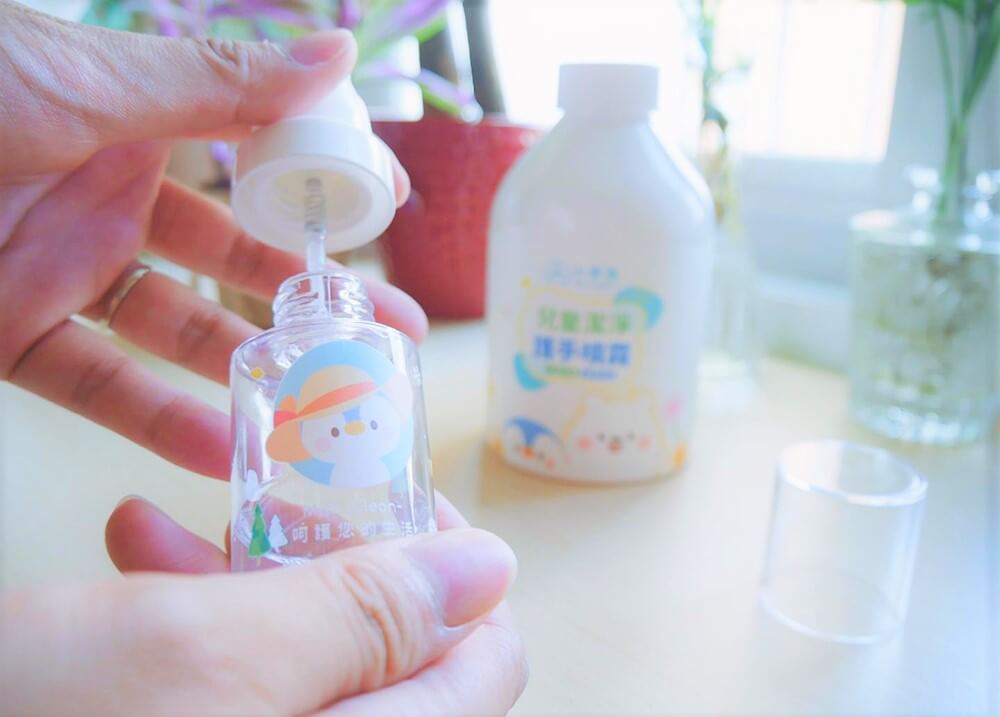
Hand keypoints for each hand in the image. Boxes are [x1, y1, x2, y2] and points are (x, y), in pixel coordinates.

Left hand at [0, 1, 424, 479]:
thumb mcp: (84, 83)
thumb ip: (212, 85)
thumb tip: (333, 58)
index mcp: (129, 118)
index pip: (248, 156)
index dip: (314, 189)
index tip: (380, 221)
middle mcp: (104, 194)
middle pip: (227, 257)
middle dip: (305, 299)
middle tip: (381, 338)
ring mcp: (59, 268)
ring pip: (173, 330)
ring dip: (243, 372)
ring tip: (319, 410)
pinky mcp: (9, 333)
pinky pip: (96, 384)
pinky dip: (156, 419)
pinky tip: (221, 447)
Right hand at [2, 494, 527, 715]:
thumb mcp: (207, 650)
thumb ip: (365, 616)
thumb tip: (493, 568)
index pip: (487, 664)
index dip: (455, 569)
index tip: (399, 499)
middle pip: (389, 657)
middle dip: (321, 565)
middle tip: (272, 501)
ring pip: (300, 663)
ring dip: (241, 584)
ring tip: (156, 532)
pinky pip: (232, 687)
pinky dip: (191, 625)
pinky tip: (126, 561)